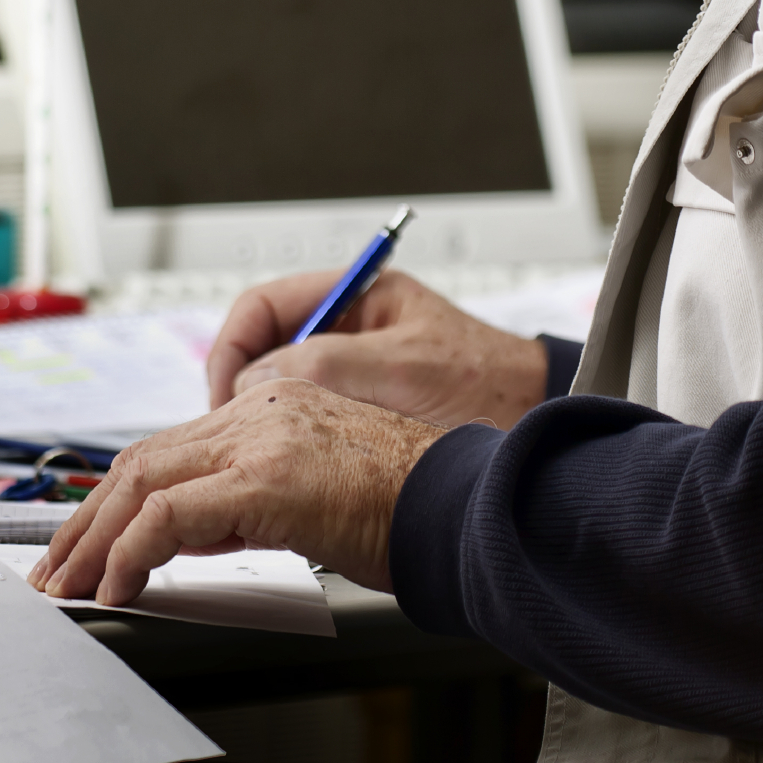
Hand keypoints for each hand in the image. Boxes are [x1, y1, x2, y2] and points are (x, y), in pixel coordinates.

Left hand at [26, 377, 439, 602]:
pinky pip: (169, 515)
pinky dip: (132, 550)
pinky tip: (120, 584)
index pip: (169, 446)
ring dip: (95, 537)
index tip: (90, 538)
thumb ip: (248, 500)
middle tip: (57, 567)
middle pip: (142, 458)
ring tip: (70, 583)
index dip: (118, 495)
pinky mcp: (264, 478)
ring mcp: (260, 438)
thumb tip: (188, 535)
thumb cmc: (406, 506)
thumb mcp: (311, 495)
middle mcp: (259, 409)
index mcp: (272, 404)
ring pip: (143, 479)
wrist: (461, 504)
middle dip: (88, 518)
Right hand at [206, 268, 548, 427]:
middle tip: (230, 432)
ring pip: (279, 393)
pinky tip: (291, 467)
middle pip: (262, 351)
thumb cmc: (488, 386)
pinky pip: (305, 421)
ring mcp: (356, 371)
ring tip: (258, 453)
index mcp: (358, 295)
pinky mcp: (363, 411)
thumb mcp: (401, 368)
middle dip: (240, 391)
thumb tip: (254, 381)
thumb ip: (326, 364)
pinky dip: (288, 443)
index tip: (224, 394)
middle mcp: (350, 329)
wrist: (538, 428)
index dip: (233, 349)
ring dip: (263, 422)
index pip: (262, 308)